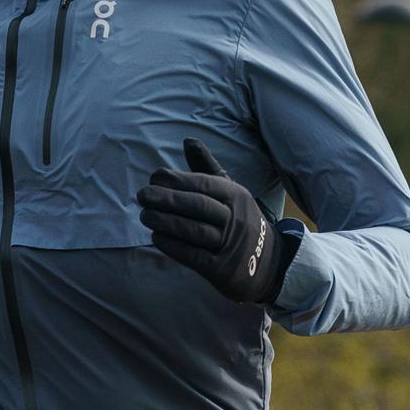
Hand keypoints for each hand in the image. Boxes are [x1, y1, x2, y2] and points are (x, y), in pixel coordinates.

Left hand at [137, 138, 291, 302]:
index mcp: (237, 196)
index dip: (177, 179)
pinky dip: (173, 246)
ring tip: (145, 215)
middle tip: (142, 195)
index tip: (154, 177)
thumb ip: (207, 168)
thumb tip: (188, 140)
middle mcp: (236, 219)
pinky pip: (194, 256)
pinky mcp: (222, 269)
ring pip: (194, 230)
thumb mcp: (230, 192)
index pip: (204, 184)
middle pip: (198, 205)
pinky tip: (157, 236)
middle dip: (167, 199)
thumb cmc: (238, 220)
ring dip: (165, 222)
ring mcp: (231, 245)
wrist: (267, 262)